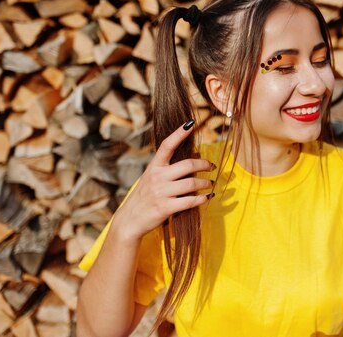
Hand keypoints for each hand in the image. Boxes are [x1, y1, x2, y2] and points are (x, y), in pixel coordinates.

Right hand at [113, 120, 213, 240]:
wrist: (130, 220)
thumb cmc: (145, 196)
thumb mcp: (153, 177)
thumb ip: (170, 167)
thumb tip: (196, 156)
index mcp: (154, 166)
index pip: (167, 145)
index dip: (179, 133)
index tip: (191, 123)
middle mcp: (157, 177)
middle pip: (188, 165)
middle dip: (204, 165)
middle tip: (212, 167)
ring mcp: (161, 192)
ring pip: (192, 183)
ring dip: (206, 183)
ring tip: (211, 184)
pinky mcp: (165, 208)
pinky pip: (190, 201)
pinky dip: (202, 199)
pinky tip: (207, 197)